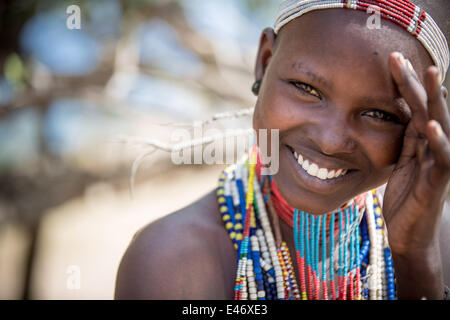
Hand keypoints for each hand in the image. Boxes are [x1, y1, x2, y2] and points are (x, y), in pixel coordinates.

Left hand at [382, 52, 449, 256]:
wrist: (410, 231)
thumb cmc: (407, 197)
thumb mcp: (403, 162)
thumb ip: (405, 140)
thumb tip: (399, 115)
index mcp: (422, 141)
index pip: (414, 106)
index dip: (404, 84)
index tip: (391, 61)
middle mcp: (435, 146)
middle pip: (426, 107)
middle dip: (414, 82)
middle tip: (398, 58)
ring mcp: (439, 161)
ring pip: (439, 125)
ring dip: (435, 100)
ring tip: (430, 74)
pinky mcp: (439, 180)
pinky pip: (440, 158)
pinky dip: (437, 141)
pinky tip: (431, 125)